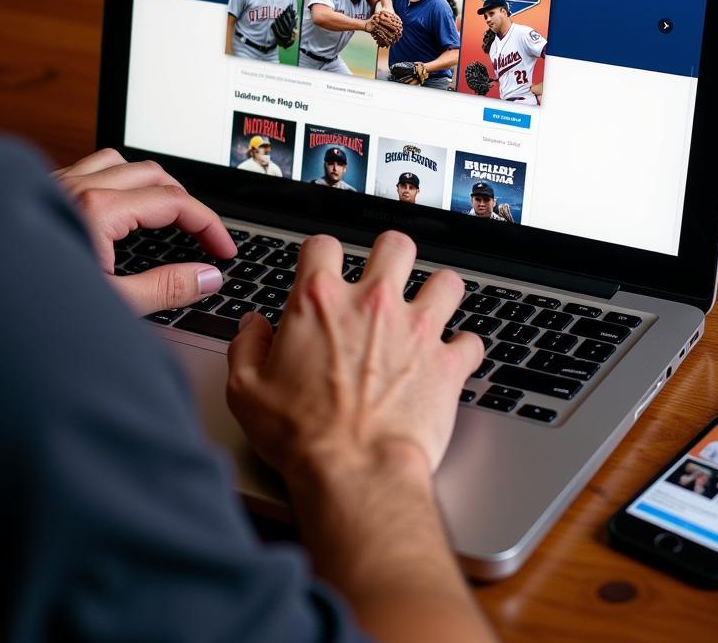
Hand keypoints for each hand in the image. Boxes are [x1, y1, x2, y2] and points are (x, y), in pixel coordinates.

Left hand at [54, 149, 236, 315]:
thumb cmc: (24, 311)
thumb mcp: (110, 306)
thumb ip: (166, 289)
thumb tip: (207, 277)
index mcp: (97, 210)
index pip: (175, 201)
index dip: (209, 224)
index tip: (224, 249)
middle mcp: (76, 187)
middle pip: (155, 173)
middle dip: (187, 201)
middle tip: (202, 235)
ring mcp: (54, 186)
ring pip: (121, 162)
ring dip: (151, 182)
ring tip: (166, 214)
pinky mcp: (39, 194)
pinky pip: (89, 169)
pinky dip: (116, 181)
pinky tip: (117, 211)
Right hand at [226, 231, 482, 483]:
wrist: (354, 472)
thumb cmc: (300, 436)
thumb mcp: (246, 391)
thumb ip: (247, 348)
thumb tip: (253, 327)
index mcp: (320, 301)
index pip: (323, 245)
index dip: (322, 255)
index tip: (324, 269)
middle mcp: (372, 303)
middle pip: (395, 245)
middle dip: (392, 257)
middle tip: (385, 278)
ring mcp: (416, 328)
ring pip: (446, 281)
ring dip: (438, 294)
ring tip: (428, 309)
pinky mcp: (447, 362)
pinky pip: (471, 340)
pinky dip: (463, 349)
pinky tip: (451, 359)